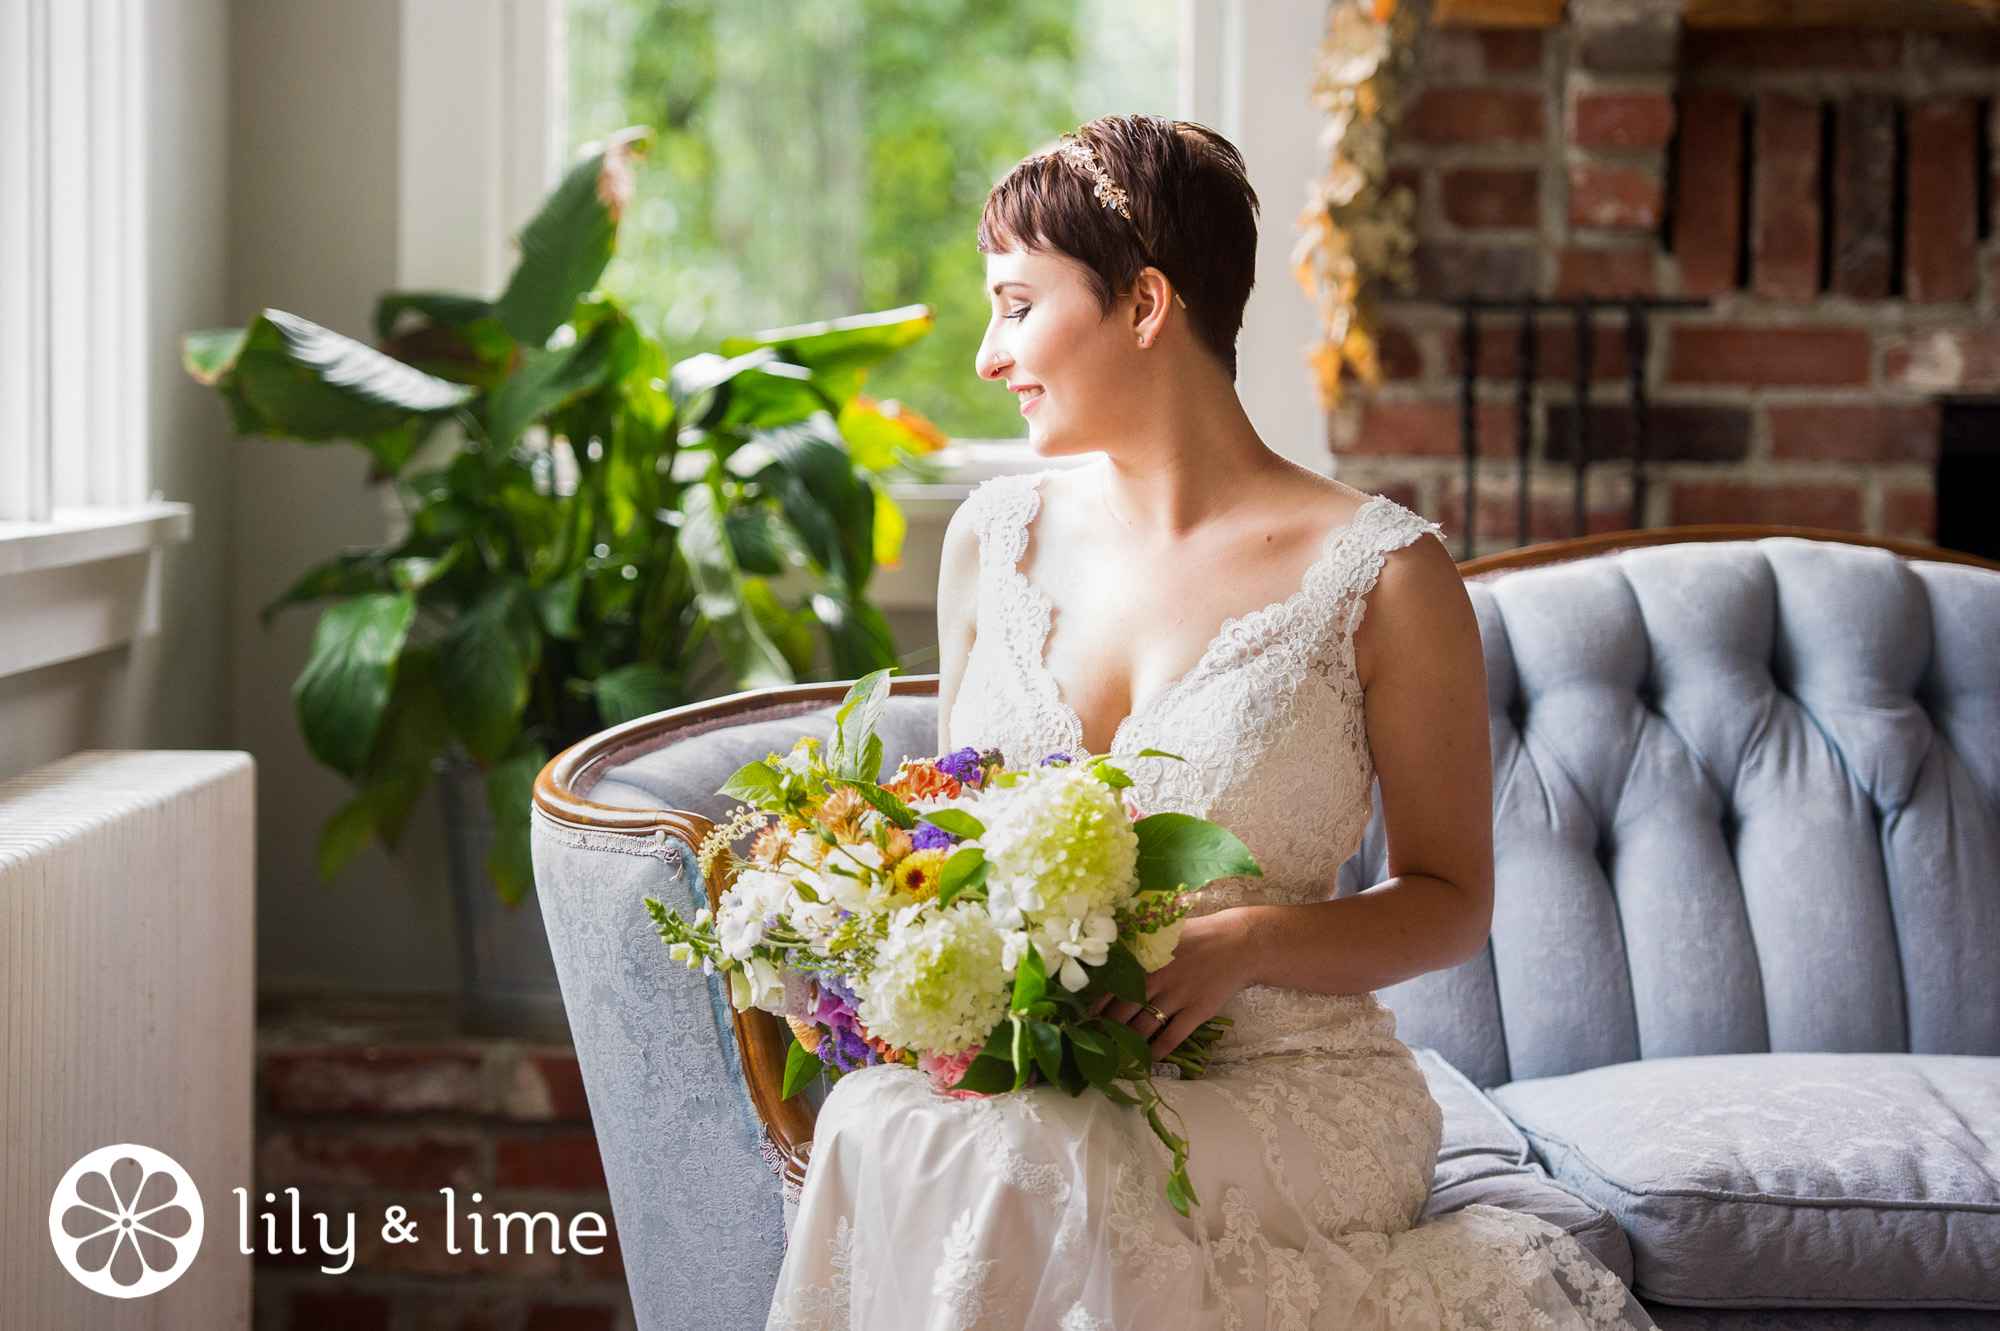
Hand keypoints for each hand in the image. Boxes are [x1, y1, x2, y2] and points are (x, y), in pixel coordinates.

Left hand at [1089, 908, 1255, 1060]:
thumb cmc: (1199, 935)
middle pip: (1122, 1010)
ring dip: (1128, 1043)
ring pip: (1143, 1026)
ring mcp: (1177, 996)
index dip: (1096, 1004)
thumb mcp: (1165, 930)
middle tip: (1094, 1042)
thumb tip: (1111, 947)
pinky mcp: (1197, 1011)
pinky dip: (1157, 1050)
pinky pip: (1172, 1036)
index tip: (1084, 1017)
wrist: (1239, 944)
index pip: (1111, 984)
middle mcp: (1157, 978)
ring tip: (1115, 1054)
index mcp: (1146, 957)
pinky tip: (1148, 1059)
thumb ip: (1140, 940)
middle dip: (1106, 1029)